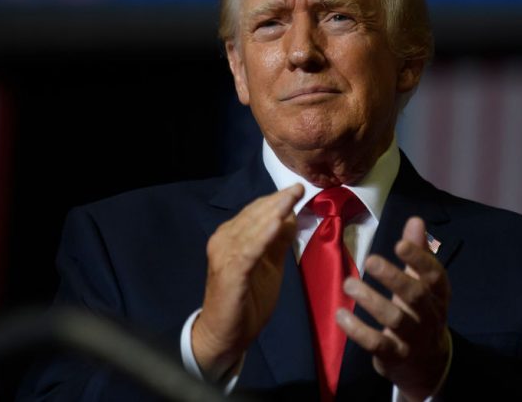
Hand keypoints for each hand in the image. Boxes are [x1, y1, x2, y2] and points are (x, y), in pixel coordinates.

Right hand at [192, 184, 303, 380]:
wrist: (225, 334)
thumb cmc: (246, 300)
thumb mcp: (268, 266)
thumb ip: (276, 242)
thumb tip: (290, 215)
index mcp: (231, 236)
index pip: (255, 211)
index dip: (276, 199)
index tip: (297, 188)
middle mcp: (223, 240)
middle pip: (253, 215)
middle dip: (277, 201)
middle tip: (298, 187)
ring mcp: (224, 255)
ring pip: (250, 228)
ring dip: (271, 212)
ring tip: (290, 198)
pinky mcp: (229, 272)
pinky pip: (248, 251)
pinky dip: (262, 236)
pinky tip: (277, 224)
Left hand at [336, 216, 450, 401]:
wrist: (427, 365)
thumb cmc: (420, 313)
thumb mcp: (423, 285)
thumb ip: (418, 253)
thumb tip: (416, 220)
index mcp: (438, 296)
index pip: (435, 276)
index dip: (419, 259)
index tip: (399, 244)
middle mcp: (430, 316)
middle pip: (415, 295)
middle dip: (393, 277)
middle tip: (370, 260)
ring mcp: (413, 338)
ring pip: (394, 319)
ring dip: (371, 300)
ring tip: (349, 284)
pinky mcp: (395, 356)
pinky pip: (376, 344)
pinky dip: (357, 330)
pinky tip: (340, 315)